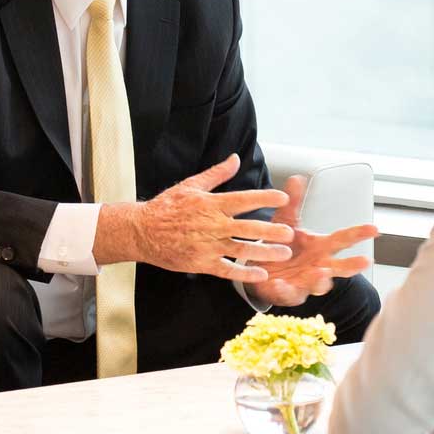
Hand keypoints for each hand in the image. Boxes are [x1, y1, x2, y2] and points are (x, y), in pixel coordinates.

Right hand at [93, 154, 295, 280]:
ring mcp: (207, 246)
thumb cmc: (167, 207)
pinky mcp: (201, 263)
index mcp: (211, 204)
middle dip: (271, 230)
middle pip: (248, 227)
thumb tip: (235, 158)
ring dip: (264, 252)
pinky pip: (227, 269)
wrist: (142, 231)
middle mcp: (212, 225)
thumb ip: (217, 174)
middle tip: (290, 233)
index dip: (264, 198)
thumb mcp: (191, 185)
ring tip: (283, 253)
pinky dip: (244, 274)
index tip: (283, 198)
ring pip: (241, 250)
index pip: (243, 199)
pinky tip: (260, 275)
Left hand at [251, 173, 380, 305]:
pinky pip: (288, 294)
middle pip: (340, 267)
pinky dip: (284, 290)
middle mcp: (319, 266)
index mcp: (321, 247)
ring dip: (320, 280)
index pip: (344, 239)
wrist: (261, 266)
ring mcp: (306, 282)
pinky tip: (279, 283)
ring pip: (319, 284)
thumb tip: (297, 178)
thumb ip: (293, 203)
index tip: (374, 229)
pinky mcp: (289, 294)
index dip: (359, 233)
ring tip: (320, 272)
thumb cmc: (281, 244)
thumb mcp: (285, 221)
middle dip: (352, 265)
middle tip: (365, 261)